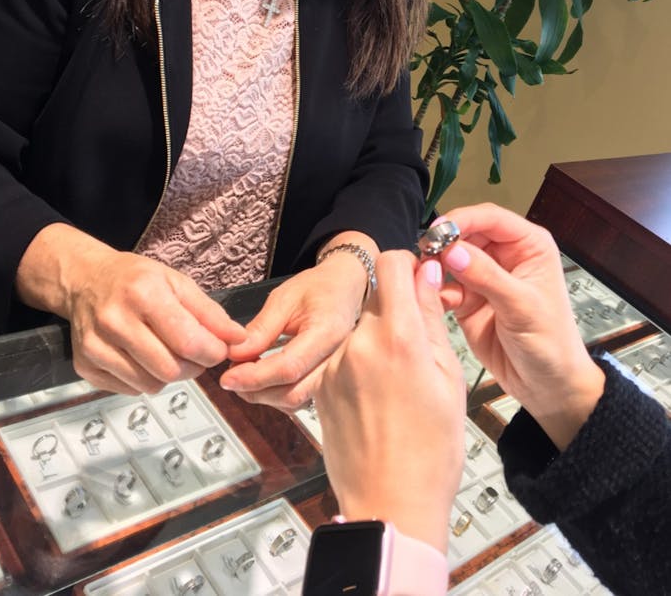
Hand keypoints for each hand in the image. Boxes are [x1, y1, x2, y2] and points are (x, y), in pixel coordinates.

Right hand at [16, 224, 246, 393]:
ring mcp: (96, 347)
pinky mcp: (86, 367)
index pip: (188, 341)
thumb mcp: (177, 282)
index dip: (212, 352)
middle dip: (193, 367)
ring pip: (151, 385)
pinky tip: (143, 357)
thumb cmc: (134, 279)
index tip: (219, 349)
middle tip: (195, 353)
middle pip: (170, 369)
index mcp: (143, 294)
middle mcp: (115, 320)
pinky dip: (145, 379)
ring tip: (167, 352)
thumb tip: (238, 339)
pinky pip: (130, 390)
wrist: (85, 280)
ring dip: (169, 375)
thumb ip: (210, 313)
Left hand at [221, 248, 368, 410]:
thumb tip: (234, 354)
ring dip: (264, 396)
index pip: (288, 367)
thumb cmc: (319, 288)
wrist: (345, 288)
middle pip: (293, 393)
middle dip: (256, 391)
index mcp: (327, 332)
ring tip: (244, 376)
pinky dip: (276, 394)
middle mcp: (337, 360)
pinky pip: (301, 398)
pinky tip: (263, 379)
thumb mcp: (285, 298)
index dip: (255, 377)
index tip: (228, 378)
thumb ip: (261, 328)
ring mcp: (335, 373)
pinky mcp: (326, 380)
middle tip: (231, 377)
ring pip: (296, 400)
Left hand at [316, 250, 464, 552]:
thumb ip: (432, 319)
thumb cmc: (432, 450)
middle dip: (396, 306)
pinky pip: (342, 356)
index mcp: (398, 337)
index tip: (420, 282)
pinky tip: (378, 397)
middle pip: (375, 296)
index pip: (391, 263)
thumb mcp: (449, 378)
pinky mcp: (320, 386)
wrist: (392, 504)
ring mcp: (335, 365)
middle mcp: (359, 343)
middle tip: (416, 340)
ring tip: (398, 380)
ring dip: (377, 337)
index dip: (408, 265)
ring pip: (359, 327)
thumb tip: (428, 273)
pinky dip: (359, 364)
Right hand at [428, 203, 604, 448]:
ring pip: (451, 257)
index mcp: (528, 245)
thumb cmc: (551, 343)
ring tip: (425, 276)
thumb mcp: (522, 307)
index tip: (438, 231)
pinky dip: (435, 289)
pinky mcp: (467, 299)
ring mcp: (484, 277)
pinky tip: (433, 298)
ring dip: (436, 265)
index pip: (490, 218)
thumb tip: (452, 250)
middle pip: (466, 233)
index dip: (463, 220)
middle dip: (444, 242)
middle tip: (425, 253)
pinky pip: (444, 285)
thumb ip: (487, 276)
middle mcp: (504, 255)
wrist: (548, 387)